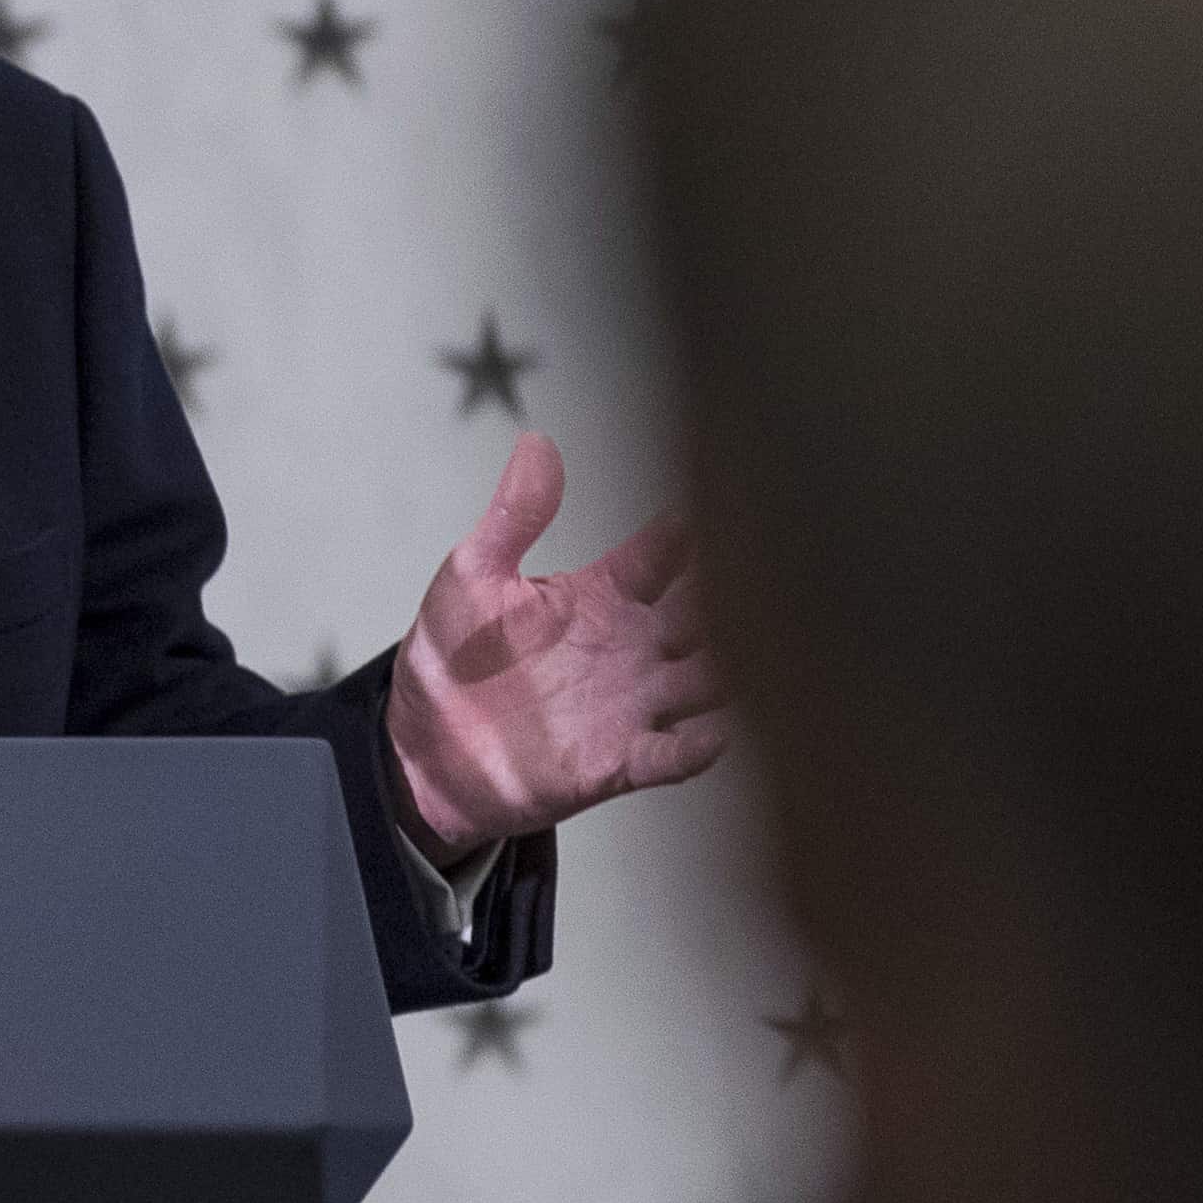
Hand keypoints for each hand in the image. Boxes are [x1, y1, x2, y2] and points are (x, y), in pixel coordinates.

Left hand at [381, 434, 726, 857]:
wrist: (423, 748)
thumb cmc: (450, 658)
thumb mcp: (473, 575)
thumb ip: (515, 516)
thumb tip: (537, 443)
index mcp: (604, 596)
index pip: (666, 554)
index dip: (698, 531)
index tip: (736, 502)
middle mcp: (633, 647)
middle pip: (709, 617)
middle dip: (742, 601)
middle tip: (778, 580)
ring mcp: (632, 704)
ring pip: (710, 683)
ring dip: (737, 673)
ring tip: (767, 658)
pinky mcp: (617, 760)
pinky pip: (672, 755)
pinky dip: (697, 747)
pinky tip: (716, 733)